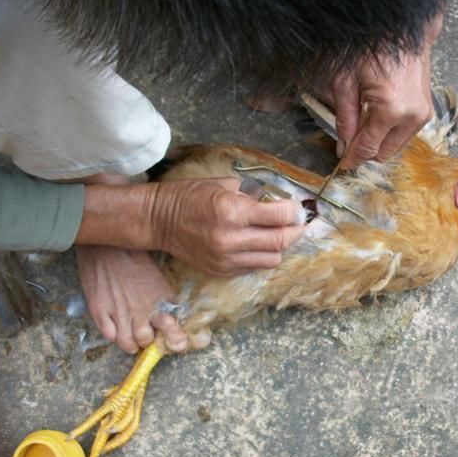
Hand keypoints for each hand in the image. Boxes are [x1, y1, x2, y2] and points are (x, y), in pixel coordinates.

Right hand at [76, 246, 187, 353]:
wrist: (109, 246)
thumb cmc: (137, 257)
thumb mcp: (160, 276)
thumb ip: (166, 297)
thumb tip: (173, 314)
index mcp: (162, 301)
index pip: (173, 330)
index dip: (175, 340)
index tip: (177, 344)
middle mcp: (143, 311)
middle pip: (148, 340)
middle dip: (148, 339)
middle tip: (146, 333)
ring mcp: (121, 313)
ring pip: (128, 343)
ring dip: (132, 343)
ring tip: (132, 338)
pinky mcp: (101, 312)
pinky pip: (110, 336)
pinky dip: (114, 335)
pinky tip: (116, 328)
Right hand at [151, 177, 304, 275]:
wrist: (159, 221)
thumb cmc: (191, 196)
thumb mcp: (224, 185)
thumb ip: (254, 195)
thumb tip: (279, 202)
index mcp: (232, 211)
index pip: (279, 217)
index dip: (294, 212)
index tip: (298, 209)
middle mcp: (231, 239)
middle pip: (281, 242)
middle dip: (294, 231)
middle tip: (297, 223)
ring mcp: (226, 259)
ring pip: (272, 259)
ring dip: (279, 247)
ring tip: (275, 234)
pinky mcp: (221, 271)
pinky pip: (254, 267)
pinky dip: (260, 256)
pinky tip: (254, 244)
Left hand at [326, 13, 443, 168]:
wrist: (402, 33)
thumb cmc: (372, 51)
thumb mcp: (346, 84)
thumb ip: (345, 120)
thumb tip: (344, 149)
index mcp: (390, 110)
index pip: (368, 148)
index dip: (352, 159)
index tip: (342, 164)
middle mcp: (411, 116)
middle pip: (384, 154)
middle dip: (366, 150)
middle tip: (351, 137)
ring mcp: (422, 115)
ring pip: (395, 148)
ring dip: (379, 141)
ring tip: (365, 121)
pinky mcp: (427, 112)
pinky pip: (404, 136)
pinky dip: (389, 133)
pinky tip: (378, 117)